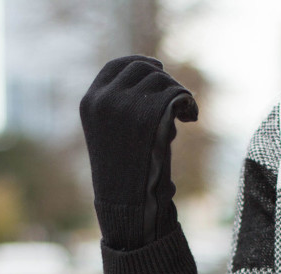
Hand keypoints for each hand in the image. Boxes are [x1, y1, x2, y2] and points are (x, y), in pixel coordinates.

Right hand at [79, 55, 197, 249]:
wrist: (128, 204)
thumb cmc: (124, 174)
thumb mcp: (112, 134)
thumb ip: (123, 105)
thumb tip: (155, 74)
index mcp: (90, 103)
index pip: (116, 65)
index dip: (140, 63)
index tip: (159, 69)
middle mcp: (104, 100)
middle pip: (142, 68)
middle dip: (163, 80)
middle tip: (176, 101)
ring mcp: (126, 107)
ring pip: (162, 80)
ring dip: (177, 93)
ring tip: (182, 114)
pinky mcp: (150, 118)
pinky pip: (176, 94)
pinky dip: (189, 103)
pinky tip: (191, 117)